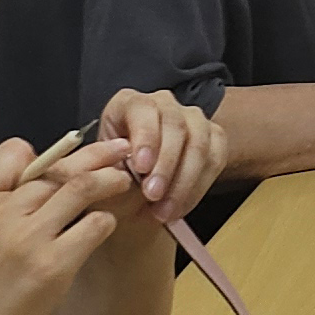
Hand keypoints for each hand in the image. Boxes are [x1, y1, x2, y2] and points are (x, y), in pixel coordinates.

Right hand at [0, 138, 127, 314]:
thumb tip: (35, 170)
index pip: (13, 151)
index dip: (42, 155)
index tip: (64, 161)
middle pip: (56, 167)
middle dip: (94, 156)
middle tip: (120, 151)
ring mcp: (27, 239)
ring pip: (83, 187)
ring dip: (110, 179)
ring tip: (123, 180)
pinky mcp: (53, 266)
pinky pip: (95, 225)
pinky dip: (106, 220)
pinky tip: (105, 226)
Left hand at [95, 87, 231, 227]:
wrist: (133, 181)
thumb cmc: (112, 171)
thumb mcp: (98, 167)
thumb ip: (104, 170)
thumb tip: (113, 178)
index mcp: (130, 103)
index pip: (143, 109)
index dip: (145, 137)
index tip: (140, 167)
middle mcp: (164, 104)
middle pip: (175, 126)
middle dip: (166, 165)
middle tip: (153, 196)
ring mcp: (193, 118)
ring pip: (199, 143)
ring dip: (184, 181)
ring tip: (166, 211)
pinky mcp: (214, 137)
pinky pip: (215, 159)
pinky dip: (198, 188)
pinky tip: (180, 208)